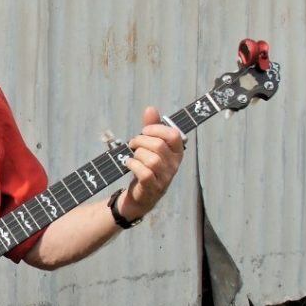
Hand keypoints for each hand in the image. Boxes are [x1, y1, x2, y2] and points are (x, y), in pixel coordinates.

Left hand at [120, 106, 184, 220]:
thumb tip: (151, 108)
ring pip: (152, 160)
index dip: (157, 129)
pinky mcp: (153, 188)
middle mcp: (174, 165)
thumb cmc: (146, 167)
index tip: (144, 131)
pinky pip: (145, 173)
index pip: (174, 135)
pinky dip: (133, 165)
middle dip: (140, 141)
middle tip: (132, 144)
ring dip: (137, 154)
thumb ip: (151, 128)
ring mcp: (165, 178)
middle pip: (158, 146)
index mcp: (176, 153)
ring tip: (132, 155)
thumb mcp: (149, 146)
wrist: (140, 196)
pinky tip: (128, 163)